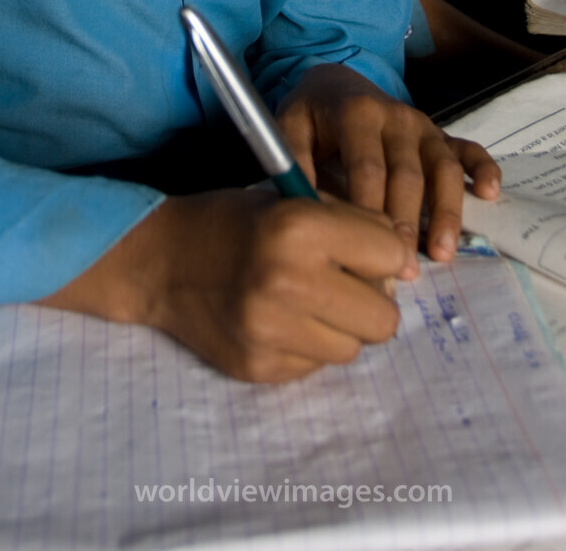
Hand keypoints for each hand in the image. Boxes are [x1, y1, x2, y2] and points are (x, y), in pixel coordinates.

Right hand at [40, 186, 411, 381]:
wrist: (160, 260)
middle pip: (383, 318)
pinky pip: (316, 367)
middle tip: (346, 285)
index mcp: (298, 227)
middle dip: (372, 300)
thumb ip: (353, 224)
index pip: (391, 255)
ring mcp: (270, 332)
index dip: (385, 253)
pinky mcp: (258, 368)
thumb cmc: (233, 220)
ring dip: (341, 327)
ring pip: (353, 349)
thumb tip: (405, 265)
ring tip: (310, 302)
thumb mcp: (292, 198)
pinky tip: (280, 320)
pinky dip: (308, 345)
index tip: (370, 252)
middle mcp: (286, 282)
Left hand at [276, 65, 500, 260]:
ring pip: (442, 168)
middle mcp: (396, 117)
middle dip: (407, 222)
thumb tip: (302, 208)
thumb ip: (295, 163)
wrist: (337, 83)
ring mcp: (423, 126)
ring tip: (443, 253)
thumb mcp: (291, 127)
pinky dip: (484, 169)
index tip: (367, 250)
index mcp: (357, 113)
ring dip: (446, 211)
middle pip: (407, 174)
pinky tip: (490, 195)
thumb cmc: (313, 116)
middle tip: (404, 267)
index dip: (369, 209)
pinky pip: (468, 149)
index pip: (367, 166)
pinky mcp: (440, 134)